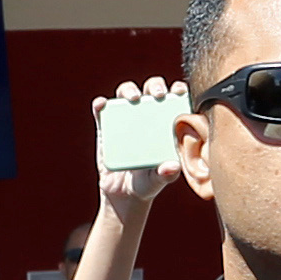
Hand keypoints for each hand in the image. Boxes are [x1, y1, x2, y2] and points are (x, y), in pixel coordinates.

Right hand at [92, 81, 180, 216]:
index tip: (180, 92)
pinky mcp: (106, 127)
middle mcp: (147, 116)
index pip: (175, 99)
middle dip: (155, 85)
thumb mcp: (159, 179)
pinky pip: (102, 111)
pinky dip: (100, 105)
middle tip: (158, 95)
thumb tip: (172, 166)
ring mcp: (126, 120)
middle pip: (151, 89)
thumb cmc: (148, 183)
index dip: (179, 90)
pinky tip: (102, 105)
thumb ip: (167, 174)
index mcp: (166, 123)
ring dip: (129, 89)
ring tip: (132, 98)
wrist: (124, 194)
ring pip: (126, 94)